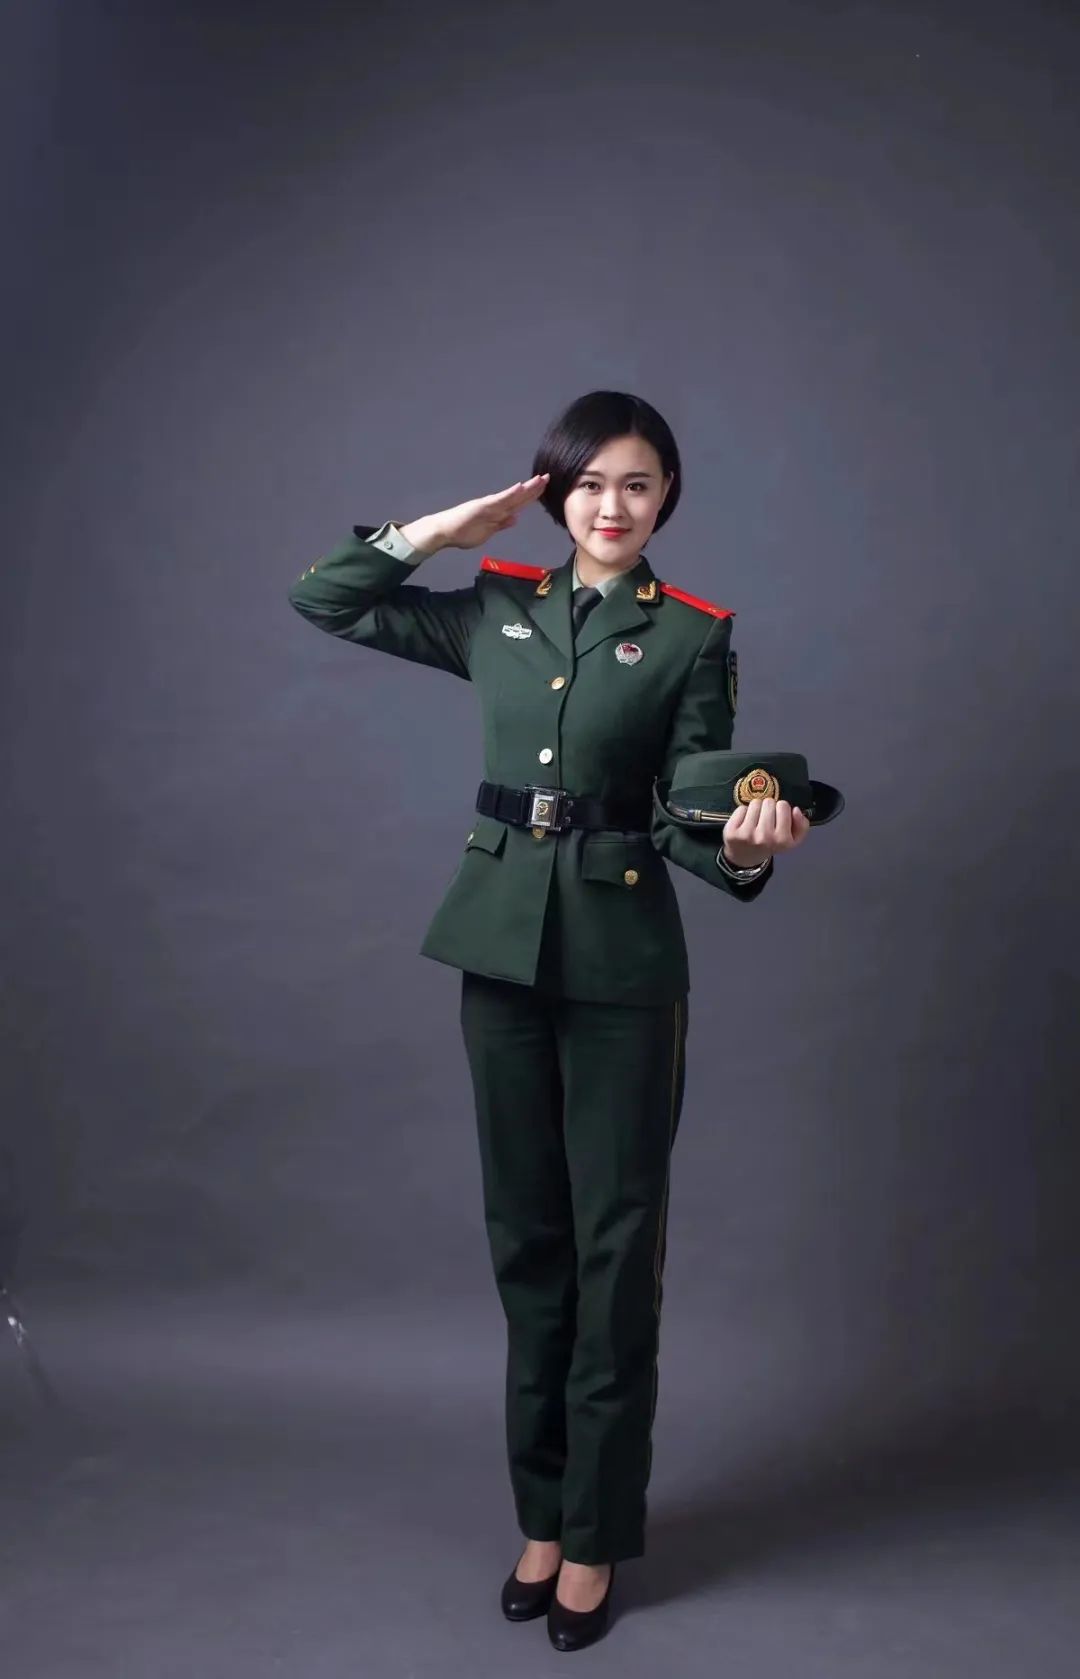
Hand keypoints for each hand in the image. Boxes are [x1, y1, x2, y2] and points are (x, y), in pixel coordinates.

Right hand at [402, 473, 549, 553]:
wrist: (445, 532)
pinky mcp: (482, 507)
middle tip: (548, 477)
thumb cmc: (463, 532)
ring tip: (539, 480)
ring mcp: (489, 505)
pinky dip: (510, 494)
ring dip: (526, 488)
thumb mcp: (488, 531)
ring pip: (512, 496)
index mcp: (498, 512)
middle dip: (534, 489)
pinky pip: (499, 500)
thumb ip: (501, 524)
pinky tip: (520, 487)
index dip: (532, 496)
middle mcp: (496, 506)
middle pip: (519, 497)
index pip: (519, 503)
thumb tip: (515, 518)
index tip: (545, 488)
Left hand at [721, 798, 810, 867]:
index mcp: (782, 840)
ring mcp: (747, 834)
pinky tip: (744, 823)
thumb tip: (796, 810)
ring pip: (755, 803)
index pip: (783, 805)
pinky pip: (741, 808)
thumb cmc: (771, 844)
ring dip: (756, 809)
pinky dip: (743, 813)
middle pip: (769, 802)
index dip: (781, 810)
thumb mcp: (792, 840)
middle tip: (765, 821)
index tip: (777, 820)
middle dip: (768, 808)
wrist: (745, 858)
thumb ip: (802, 825)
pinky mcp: (732, 831)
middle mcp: (765, 837)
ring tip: (755, 821)